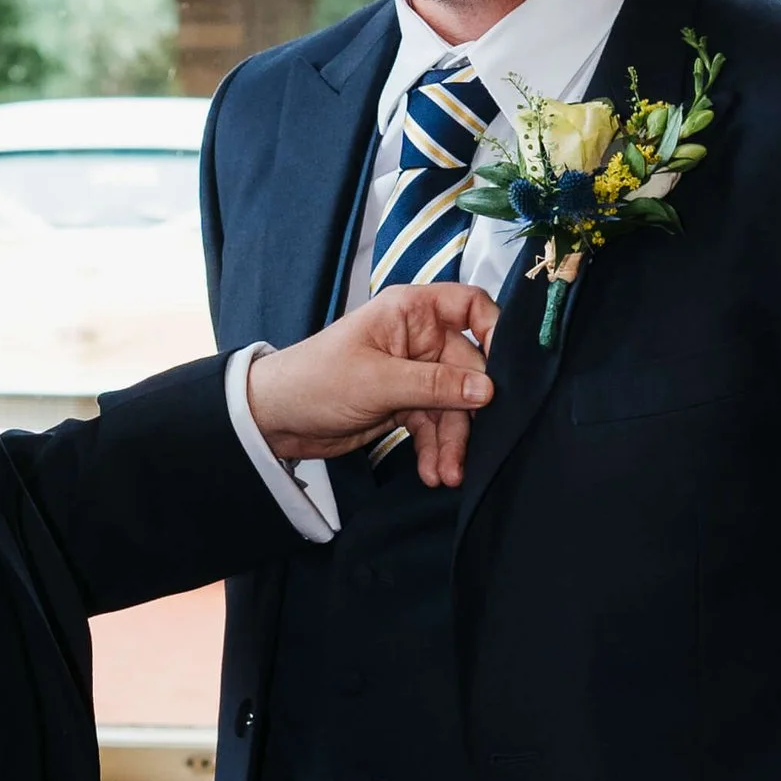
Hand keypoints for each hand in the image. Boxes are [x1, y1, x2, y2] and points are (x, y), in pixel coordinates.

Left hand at [245, 283, 498, 489]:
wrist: (274, 420)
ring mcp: (413, 372)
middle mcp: (417, 338)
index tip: (506, 370)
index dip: (494, 331)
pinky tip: (433, 472)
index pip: (470, 306)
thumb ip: (435, 385)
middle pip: (468, 368)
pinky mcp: (405, 404)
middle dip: (469, 411)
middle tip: (470, 447)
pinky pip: (434, 425)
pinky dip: (435, 448)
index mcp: (410, 312)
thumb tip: (487, 390)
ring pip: (453, 404)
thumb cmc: (315, 380)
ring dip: (453, 441)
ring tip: (448, 474)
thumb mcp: (378, 381)